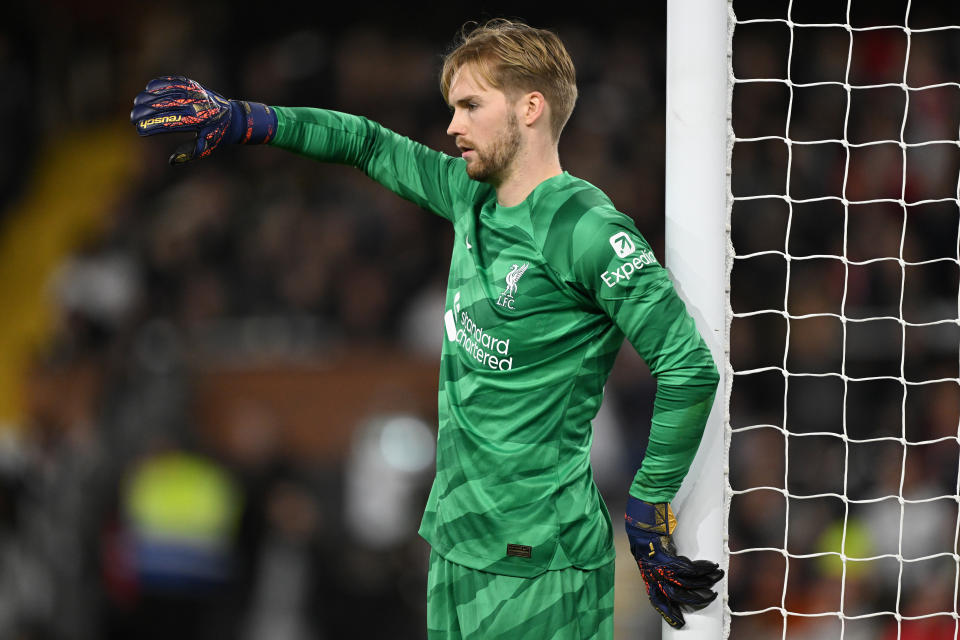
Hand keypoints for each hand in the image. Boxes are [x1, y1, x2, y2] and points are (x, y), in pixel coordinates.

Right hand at [130, 76, 275, 164]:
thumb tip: (171, 161)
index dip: (153, 126)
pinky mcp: (195, 85)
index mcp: (199, 122)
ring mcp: (195, 93)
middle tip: (132, 117)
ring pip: (167, 92)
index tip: (139, 129)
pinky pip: (175, 81)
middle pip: (165, 106)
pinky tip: (149, 88)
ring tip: (136, 103)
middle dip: (146, 111)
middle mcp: (197, 105)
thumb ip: (189, 154)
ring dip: (149, 96)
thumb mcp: (206, 147)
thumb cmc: (216, 136)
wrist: (233, 117)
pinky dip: (161, 83)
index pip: (171, 123)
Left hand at [625, 496, 722, 627]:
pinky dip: (702, 569)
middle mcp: (650, 572)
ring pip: (684, 583)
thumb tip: (680, 570)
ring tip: (717, 578)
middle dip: (691, 601)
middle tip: (709, 599)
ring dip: (703, 582)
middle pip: (672, 595)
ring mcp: (656, 564)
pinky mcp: (665, 555)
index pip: (655, 597)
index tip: (679, 622)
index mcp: (646, 572)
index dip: (667, 610)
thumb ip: (661, 561)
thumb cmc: (647, 528)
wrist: (643, 512)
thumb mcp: (651, 549)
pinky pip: (688, 569)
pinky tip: (712, 566)